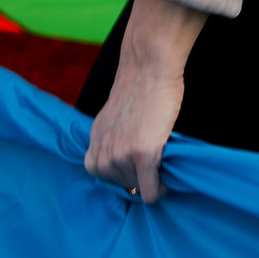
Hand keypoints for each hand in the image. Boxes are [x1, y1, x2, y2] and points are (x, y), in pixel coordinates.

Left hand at [84, 0, 204, 203]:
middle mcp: (102, 151)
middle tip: (152, 154)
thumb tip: (123, 162)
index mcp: (93, 140)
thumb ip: (111, 139)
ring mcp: (120, 154)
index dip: (121, 169)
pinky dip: (158, 189)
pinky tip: (164, 177)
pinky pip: (149, 191)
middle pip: (123, 185)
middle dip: (139, 175)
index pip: (101, 174)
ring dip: (150, 178)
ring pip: (138, 188)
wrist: (148, 67)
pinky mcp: (141, 154)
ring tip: (158, 155)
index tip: (135, 159)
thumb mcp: (112, 117)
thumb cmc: (138, 88)